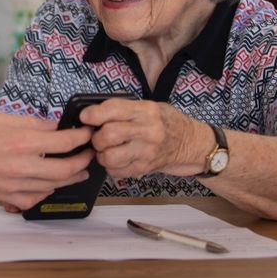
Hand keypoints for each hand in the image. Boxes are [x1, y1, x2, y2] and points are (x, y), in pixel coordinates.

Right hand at [0, 111, 94, 209]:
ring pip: (53, 186)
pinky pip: (34, 199)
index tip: (88, 133)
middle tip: (89, 153)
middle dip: (84, 160)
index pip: (65, 141)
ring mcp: (13, 185)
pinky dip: (46, 192)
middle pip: (66, 169)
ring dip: (70, 178)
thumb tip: (53, 126)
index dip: (82, 137)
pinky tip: (49, 184)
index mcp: (20, 142)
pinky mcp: (4, 196)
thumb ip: (30, 123)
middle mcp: (21, 166)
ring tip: (78, 170)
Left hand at [77, 98, 211, 177]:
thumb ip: (124, 109)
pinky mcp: (145, 168)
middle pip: (108, 135)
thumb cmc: (166, 122)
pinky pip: (116, 171)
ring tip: (105, 149)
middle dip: (96, 136)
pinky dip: (110, 166)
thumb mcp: (149, 106)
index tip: (85, 117)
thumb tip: (92, 113)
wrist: (191, 143)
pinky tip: (116, 159)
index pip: (113, 109)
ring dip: (101, 154)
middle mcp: (148, 131)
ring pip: (109, 156)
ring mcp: (147, 152)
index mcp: (146, 111)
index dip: (93, 114)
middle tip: (97, 135)